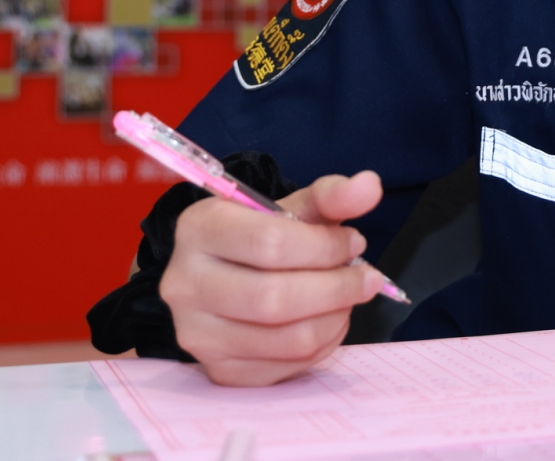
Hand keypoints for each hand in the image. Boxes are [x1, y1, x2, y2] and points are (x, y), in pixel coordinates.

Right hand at [160, 171, 388, 385]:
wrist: (226, 274)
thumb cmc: (262, 237)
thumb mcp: (293, 207)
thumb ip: (332, 195)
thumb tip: (369, 185)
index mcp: (199, 228)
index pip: (270, 242)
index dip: (325, 246)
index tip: (354, 243)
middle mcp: (185, 283)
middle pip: (275, 298)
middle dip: (337, 288)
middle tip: (366, 278)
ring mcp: (197, 333)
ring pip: (287, 339)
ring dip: (335, 318)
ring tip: (347, 298)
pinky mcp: (218, 370)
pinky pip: (286, 367)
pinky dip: (322, 345)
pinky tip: (327, 321)